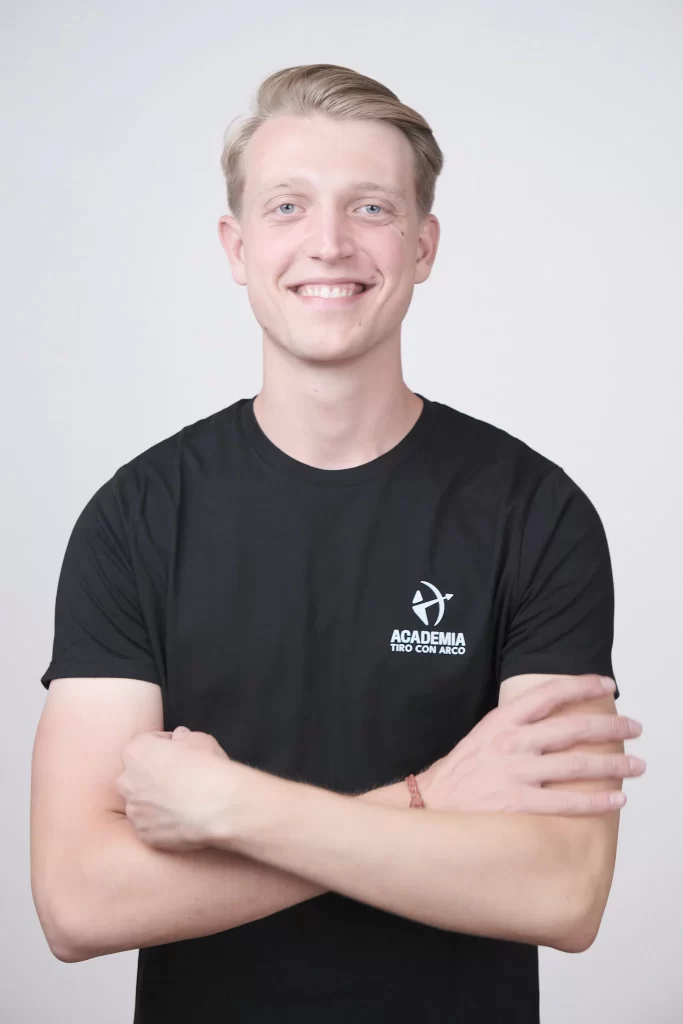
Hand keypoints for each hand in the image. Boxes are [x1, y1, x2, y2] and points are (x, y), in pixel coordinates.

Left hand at [116, 727, 237, 851]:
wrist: (216, 805)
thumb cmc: (206, 766)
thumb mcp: (199, 738)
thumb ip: (183, 737)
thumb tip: (179, 738)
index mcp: (136, 751)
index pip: (146, 743)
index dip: (165, 746)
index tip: (179, 752)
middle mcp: (127, 781)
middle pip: (137, 775)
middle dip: (153, 775)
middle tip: (179, 777)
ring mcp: (134, 810)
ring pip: (141, 803)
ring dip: (156, 801)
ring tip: (182, 801)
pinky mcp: (143, 834)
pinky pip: (150, 826)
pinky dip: (162, 823)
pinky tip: (182, 818)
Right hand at [418, 674, 645, 815]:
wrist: (429, 804)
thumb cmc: (458, 773)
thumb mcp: (482, 735)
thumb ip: (514, 726)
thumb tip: (551, 722)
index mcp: (502, 721)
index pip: (549, 694)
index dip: (582, 686)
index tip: (607, 685)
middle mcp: (512, 743)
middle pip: (573, 728)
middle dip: (611, 725)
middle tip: (635, 726)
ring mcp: (515, 773)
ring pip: (577, 764)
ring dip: (613, 765)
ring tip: (637, 766)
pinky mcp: (517, 803)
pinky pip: (567, 801)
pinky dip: (596, 800)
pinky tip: (617, 799)